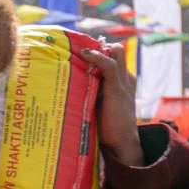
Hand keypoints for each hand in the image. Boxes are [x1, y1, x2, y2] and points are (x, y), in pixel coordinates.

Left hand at [81, 43, 143, 166]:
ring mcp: (123, 81)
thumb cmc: (105, 126)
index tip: (78, 48)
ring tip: (78, 47)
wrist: (120, 141)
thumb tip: (63, 85)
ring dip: (97, 48)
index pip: (113, 57)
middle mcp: (125, 78)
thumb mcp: (96, 103)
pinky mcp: (117, 88)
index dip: (98, 51)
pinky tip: (85, 53)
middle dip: (99, 46)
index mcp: (121, 81)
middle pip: (116, 51)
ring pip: (116, 53)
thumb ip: (88, 91)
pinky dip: (97, 57)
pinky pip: (109, 65)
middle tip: (78, 46)